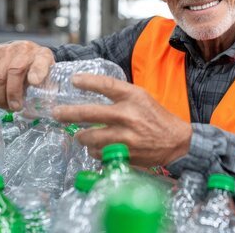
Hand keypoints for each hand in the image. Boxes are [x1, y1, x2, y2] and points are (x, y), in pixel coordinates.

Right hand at [0, 40, 54, 109]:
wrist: (25, 53)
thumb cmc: (37, 69)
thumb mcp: (48, 77)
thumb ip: (45, 91)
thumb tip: (34, 111)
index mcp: (42, 55)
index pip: (41, 62)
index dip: (37, 72)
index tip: (35, 83)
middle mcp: (25, 49)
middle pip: (14, 72)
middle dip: (13, 94)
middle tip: (15, 108)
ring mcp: (7, 49)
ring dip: (0, 96)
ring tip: (4, 106)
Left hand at [53, 73, 191, 166]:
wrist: (177, 141)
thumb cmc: (157, 118)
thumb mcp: (142, 98)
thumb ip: (120, 96)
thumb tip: (92, 93)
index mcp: (133, 97)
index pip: (106, 85)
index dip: (87, 81)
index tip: (73, 80)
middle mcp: (128, 115)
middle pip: (89, 113)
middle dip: (68, 113)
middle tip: (57, 113)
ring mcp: (125, 136)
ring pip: (90, 137)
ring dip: (81, 136)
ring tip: (80, 135)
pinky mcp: (124, 154)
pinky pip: (99, 154)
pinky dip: (94, 151)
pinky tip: (97, 148)